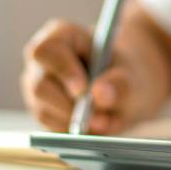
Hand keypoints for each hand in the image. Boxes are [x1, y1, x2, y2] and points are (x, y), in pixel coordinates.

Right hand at [20, 18, 161, 133]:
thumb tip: (99, 95)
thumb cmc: (127, 72)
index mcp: (61, 36)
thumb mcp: (132, 74)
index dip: (62, 71)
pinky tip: (95, 128)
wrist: (128, 88)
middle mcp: (43, 62)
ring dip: (74, 122)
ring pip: (44, 111)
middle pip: (40, 86)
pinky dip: (72, 133)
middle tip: (100, 119)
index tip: (82, 90)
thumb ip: (119, 83)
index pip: (47, 51)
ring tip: (105, 122)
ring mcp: (38, 87)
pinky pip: (50, 128)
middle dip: (69, 106)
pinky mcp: (43, 112)